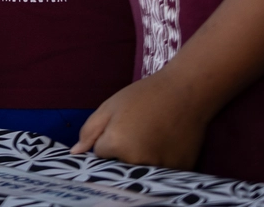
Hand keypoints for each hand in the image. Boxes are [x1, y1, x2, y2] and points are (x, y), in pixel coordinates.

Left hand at [73, 69, 209, 165]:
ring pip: (140, 170)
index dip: (107, 140)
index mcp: (117, 144)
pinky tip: (165, 142)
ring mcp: (161, 168)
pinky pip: (161, 172)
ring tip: (151, 135)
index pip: (100, 155)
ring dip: (141, 159)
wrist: (186, 92)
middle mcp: (138, 161)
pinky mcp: (181, 170)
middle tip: (137, 130)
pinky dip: (159, 161)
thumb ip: (89, 132)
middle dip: (122, 153)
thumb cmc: (144, 96)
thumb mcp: (109, 107)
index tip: (120, 126)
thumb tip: (76, 153)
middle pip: (120, 166)